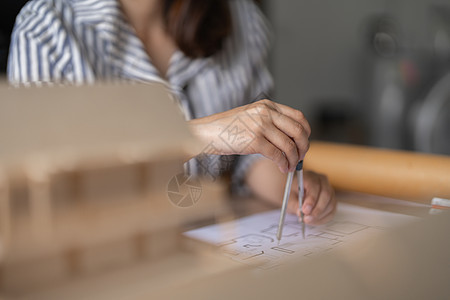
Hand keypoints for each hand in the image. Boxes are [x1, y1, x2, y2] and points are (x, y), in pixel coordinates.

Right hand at [189, 99, 310, 172]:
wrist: (208, 132)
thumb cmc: (228, 128)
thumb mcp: (252, 116)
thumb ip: (270, 121)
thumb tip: (291, 138)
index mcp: (268, 105)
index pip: (298, 117)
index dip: (306, 132)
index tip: (303, 143)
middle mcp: (266, 113)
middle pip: (298, 131)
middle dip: (303, 148)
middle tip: (300, 158)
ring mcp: (260, 126)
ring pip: (289, 145)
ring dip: (293, 159)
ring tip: (290, 167)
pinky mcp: (254, 140)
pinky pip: (277, 155)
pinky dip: (283, 164)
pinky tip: (282, 168)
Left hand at [246, 158, 335, 224]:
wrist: (285, 185)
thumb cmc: (283, 189)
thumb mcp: (284, 195)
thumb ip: (293, 203)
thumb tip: (301, 213)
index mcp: (308, 175)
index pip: (315, 186)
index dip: (311, 200)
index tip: (304, 210)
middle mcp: (320, 179)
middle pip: (326, 194)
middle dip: (317, 208)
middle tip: (306, 219)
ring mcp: (326, 188)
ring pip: (331, 201)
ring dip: (322, 214)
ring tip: (309, 221)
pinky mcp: (328, 197)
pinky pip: (332, 207)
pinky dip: (325, 216)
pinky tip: (314, 221)